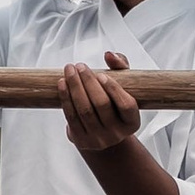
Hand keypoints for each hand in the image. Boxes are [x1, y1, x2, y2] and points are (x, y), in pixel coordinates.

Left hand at [58, 50, 143, 164]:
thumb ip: (120, 67)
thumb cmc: (114, 103)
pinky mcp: (81, 140)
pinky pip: (71, 117)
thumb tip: (109, 55)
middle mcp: (117, 134)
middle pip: (101, 105)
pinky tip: (62, 83)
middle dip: (88, 82)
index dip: (114, 89)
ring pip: (84, 110)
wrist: (101, 132)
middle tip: (80, 66)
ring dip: (74, 87)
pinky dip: (65, 98)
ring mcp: (98, 139)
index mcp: (132, 122)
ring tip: (69, 70)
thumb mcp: (123, 86)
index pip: (126, 105)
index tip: (100, 74)